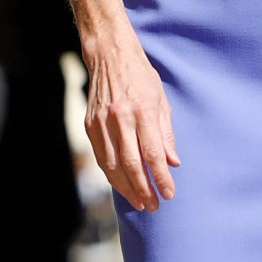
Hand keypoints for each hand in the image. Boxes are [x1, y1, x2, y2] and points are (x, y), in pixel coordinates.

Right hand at [85, 22, 178, 212]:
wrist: (109, 54)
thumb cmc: (140, 76)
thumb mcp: (160, 100)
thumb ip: (166, 134)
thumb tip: (172, 162)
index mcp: (142, 111)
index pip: (152, 154)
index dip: (161, 178)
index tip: (169, 194)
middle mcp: (120, 119)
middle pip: (131, 165)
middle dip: (144, 189)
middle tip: (154, 206)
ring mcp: (101, 123)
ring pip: (113, 166)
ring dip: (127, 188)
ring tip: (139, 202)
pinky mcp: (89, 125)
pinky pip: (101, 157)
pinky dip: (112, 175)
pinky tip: (122, 185)